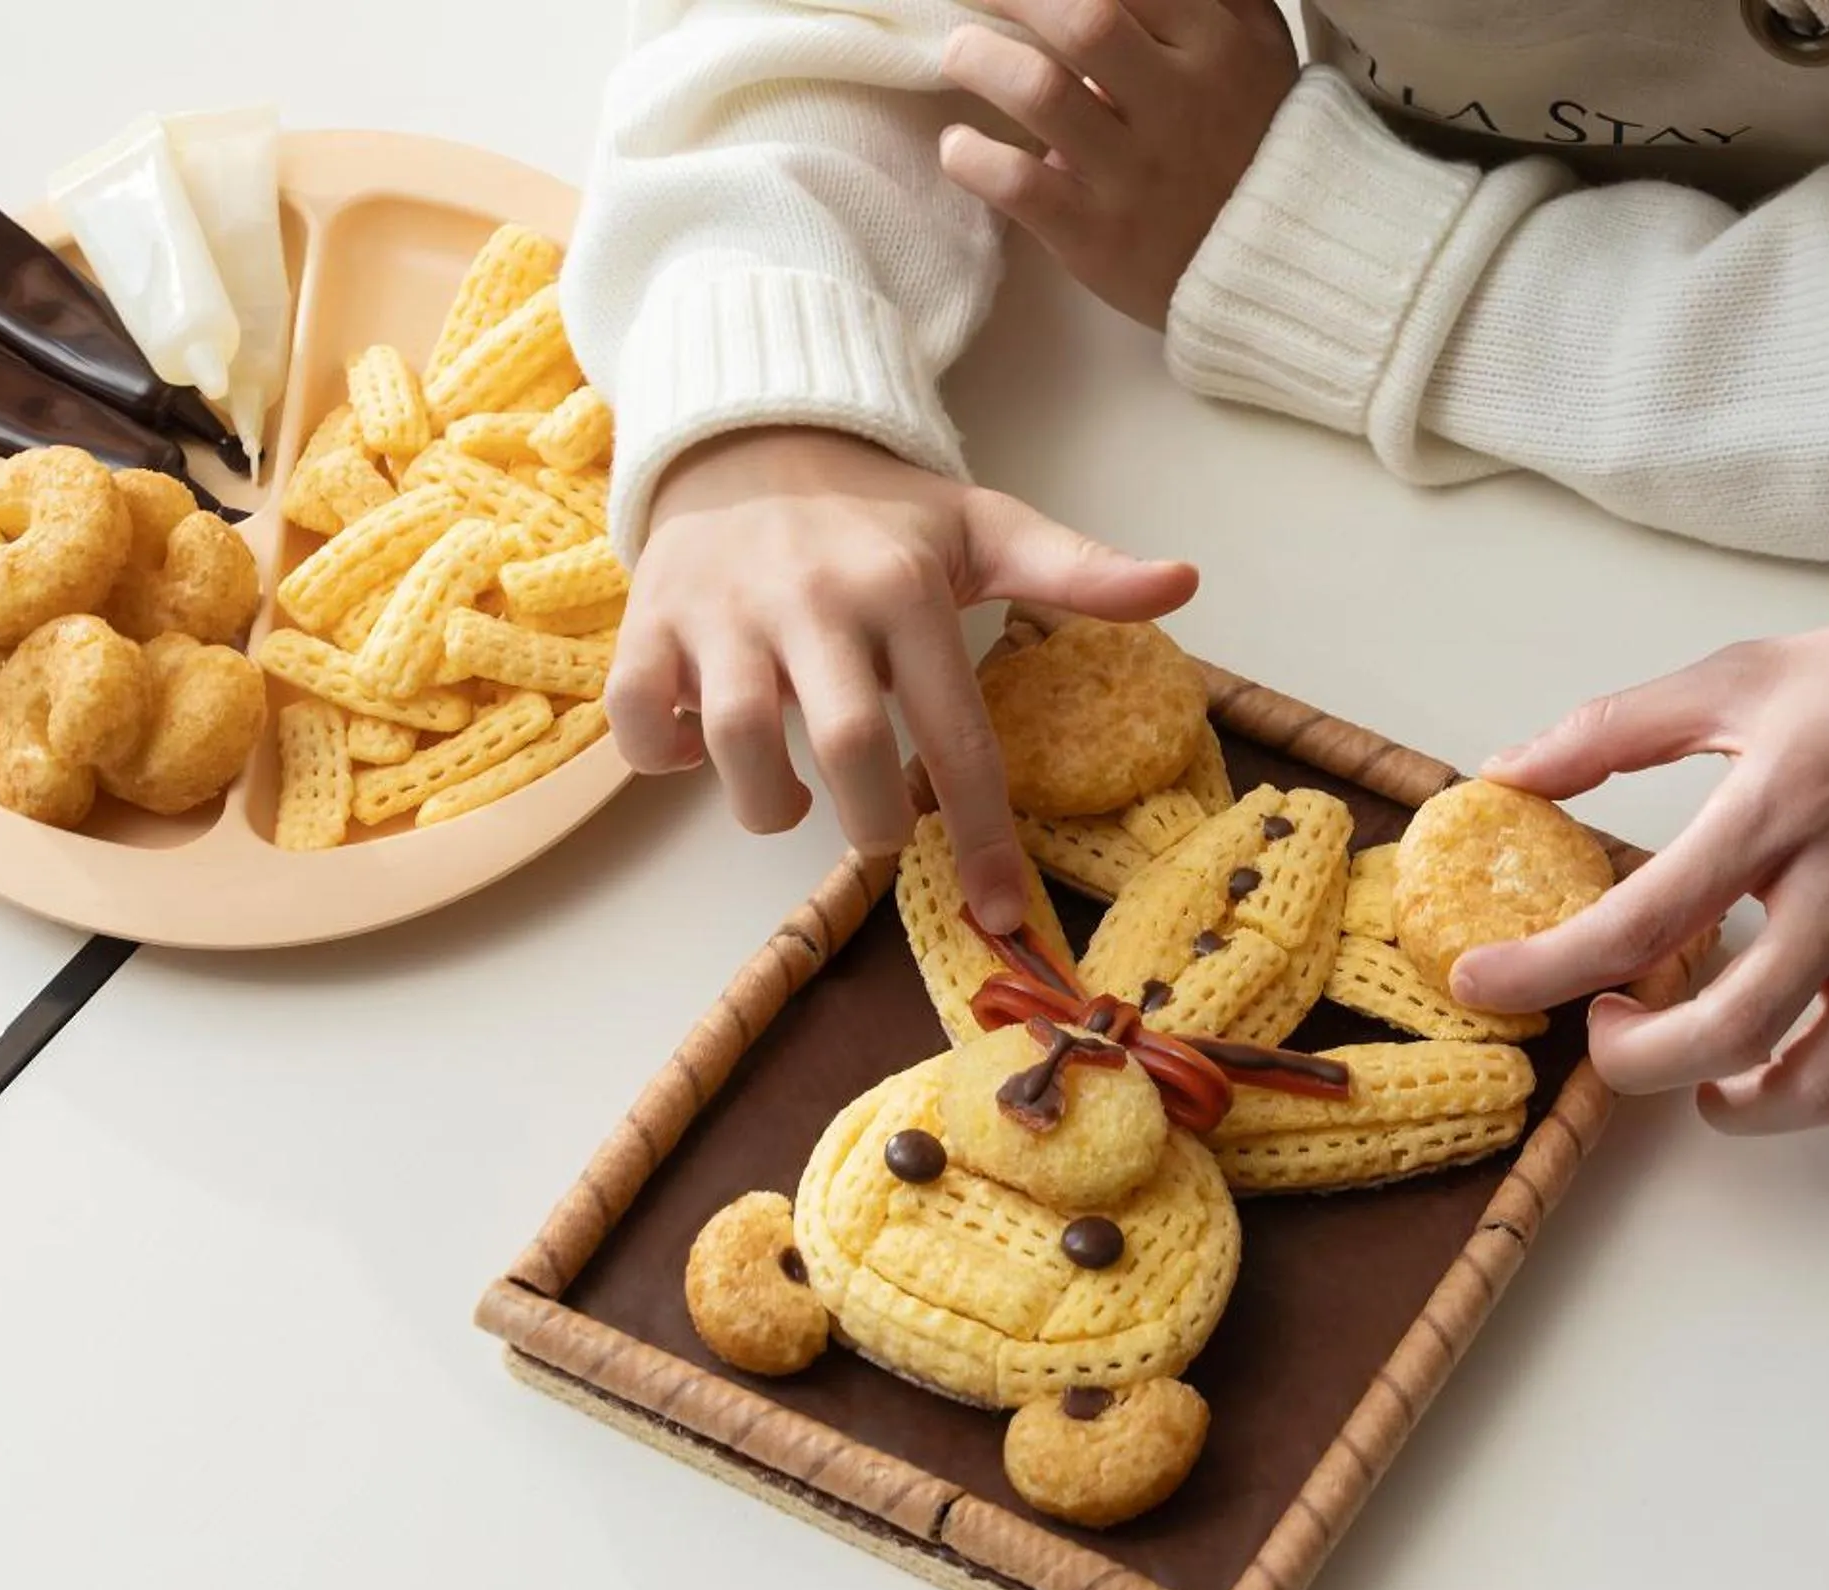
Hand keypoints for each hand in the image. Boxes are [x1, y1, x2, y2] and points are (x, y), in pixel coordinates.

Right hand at [610, 428, 1197, 928]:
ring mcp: (724, 610)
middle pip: (846, 747)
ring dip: (767, 804)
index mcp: (905, 588)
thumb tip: (1185, 581)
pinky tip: (699, 749)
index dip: (983, 834)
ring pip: (738, 739)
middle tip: (879, 831)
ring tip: (792, 801)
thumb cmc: (879, 515)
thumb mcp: (985, 530)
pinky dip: (665, 756)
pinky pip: (643, 718)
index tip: (1002, 913)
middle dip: (869, 826)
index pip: (956, 731)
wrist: (749, 437)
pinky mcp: (650, 621)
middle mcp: (814, 599)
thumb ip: (1079, 570)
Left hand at [938, 0, 1298, 327]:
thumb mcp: (1259, 51)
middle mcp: (1179, 103)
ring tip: (961, 52)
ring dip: (980, 59)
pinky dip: (974, 158)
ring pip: (1042, 91)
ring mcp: (1137, 173)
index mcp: (1215, 45)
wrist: (1278, 266)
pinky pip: (1022, 187)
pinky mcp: (1101, 236)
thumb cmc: (1252, 142)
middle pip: (1083, 17)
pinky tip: (959, 146)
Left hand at [1447, 614, 1828, 1131]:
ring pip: (1814, 1082)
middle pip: (1725, 1030)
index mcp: (1781, 809)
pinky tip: (1768, 1068)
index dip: (1547, 965)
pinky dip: (1811, 1097)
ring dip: (1729, 1104)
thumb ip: (1615, 730)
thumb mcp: (1738, 678)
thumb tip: (1510, 772)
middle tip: (1602, 1027)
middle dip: (1634, 1058)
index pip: (1641, 916)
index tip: (1481, 979)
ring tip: (1687, 1076)